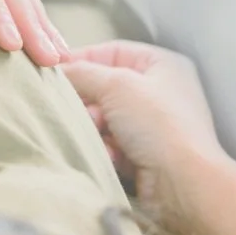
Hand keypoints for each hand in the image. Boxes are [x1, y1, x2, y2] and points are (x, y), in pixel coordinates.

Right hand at [62, 41, 220, 218]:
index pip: (112, 52)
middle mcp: (160, 91)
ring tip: (96, 135)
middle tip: (75, 111)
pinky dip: (105, 148)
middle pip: (105, 87)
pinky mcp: (144, 152)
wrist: (181, 182)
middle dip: (88, 101)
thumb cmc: (158, 125)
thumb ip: (82, 72)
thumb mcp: (116, 86)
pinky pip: (112, 142)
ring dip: (94, 127)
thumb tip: (58, 70)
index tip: (54, 73)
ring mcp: (153, 124)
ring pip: (104, 117)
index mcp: (162, 65)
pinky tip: (110, 155)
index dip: (82, 60)